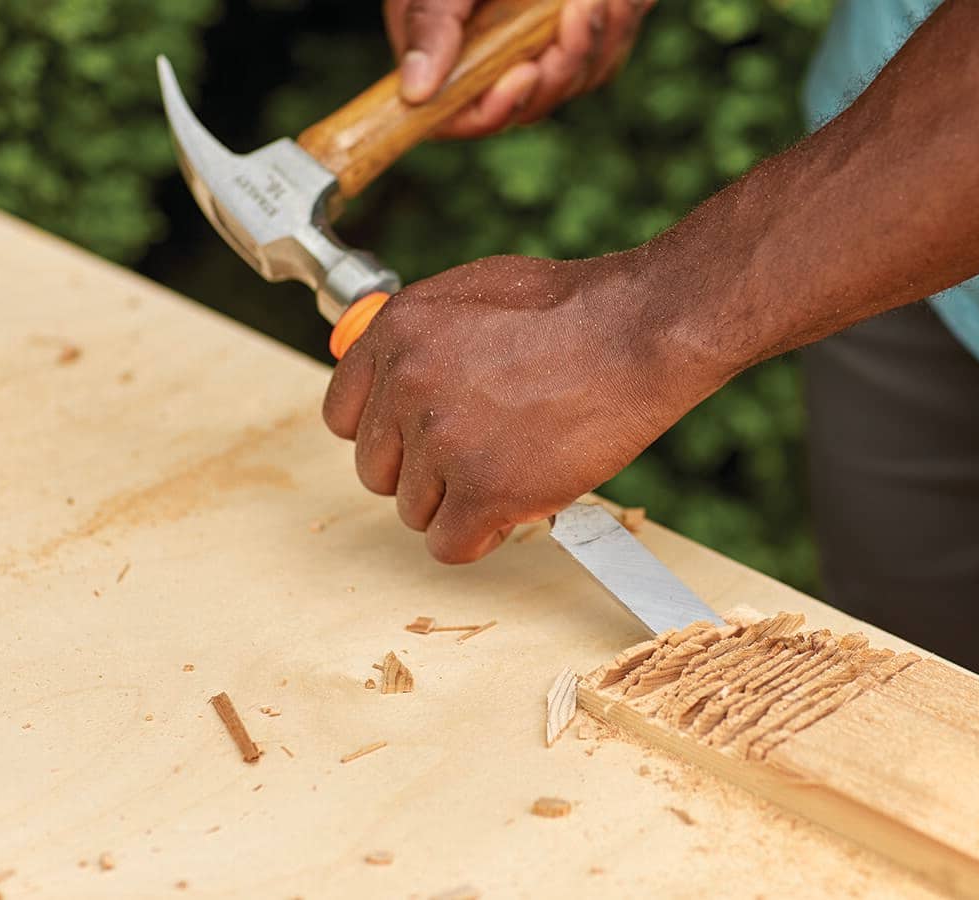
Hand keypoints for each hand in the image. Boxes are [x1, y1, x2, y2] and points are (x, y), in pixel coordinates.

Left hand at [322, 252, 709, 562]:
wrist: (635, 334)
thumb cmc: (571, 308)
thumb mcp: (474, 292)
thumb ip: (421, 337)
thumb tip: (391, 374)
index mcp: (397, 332)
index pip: (343, 414)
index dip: (385, 433)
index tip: (413, 441)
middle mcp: (407, 385)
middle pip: (376, 470)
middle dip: (422, 472)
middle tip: (476, 456)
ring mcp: (444, 441)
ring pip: (414, 512)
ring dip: (457, 503)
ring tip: (509, 470)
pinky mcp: (485, 490)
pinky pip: (449, 545)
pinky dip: (479, 538)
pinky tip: (510, 510)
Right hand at [384, 0, 653, 138]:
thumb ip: (430, 27)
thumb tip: (414, 93)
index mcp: (450, 63)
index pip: (468, 118)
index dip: (496, 109)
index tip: (525, 71)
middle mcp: (496, 70)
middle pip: (536, 103)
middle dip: (562, 63)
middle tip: (577, 9)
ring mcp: (543, 57)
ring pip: (579, 79)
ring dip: (596, 38)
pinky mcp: (581, 39)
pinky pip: (608, 52)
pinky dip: (618, 22)